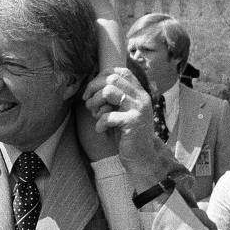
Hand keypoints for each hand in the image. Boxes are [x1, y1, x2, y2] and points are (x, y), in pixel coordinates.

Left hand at [81, 67, 165, 189]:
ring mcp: (138, 109)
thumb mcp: (121, 112)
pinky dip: (99, 123)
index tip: (92, 89)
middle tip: (87, 101)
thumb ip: (113, 99)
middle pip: (112, 78)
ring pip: (108, 91)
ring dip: (94, 102)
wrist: (142, 157)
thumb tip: (91, 88)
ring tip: (93, 114)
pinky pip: (107, 115)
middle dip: (93, 87)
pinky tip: (100, 130)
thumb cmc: (127, 134)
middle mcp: (141, 97)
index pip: (121, 72)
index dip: (103, 76)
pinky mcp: (133, 122)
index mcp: (139, 92)